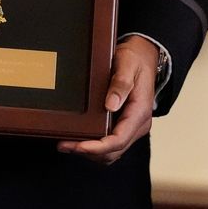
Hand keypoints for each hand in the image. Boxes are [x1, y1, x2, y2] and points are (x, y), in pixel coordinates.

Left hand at [57, 35, 157, 163]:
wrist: (143, 56)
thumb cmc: (135, 60)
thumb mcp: (127, 64)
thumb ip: (121, 84)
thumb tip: (111, 105)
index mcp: (139, 112)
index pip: (119, 140)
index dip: (98, 147)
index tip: (79, 146)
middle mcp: (137, 124)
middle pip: (113, 151)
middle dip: (88, 152)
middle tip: (64, 145)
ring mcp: (131, 126)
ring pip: (111, 151)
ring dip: (90, 152)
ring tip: (66, 144)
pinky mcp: (123, 124)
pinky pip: (110, 143)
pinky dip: (94, 146)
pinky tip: (77, 139)